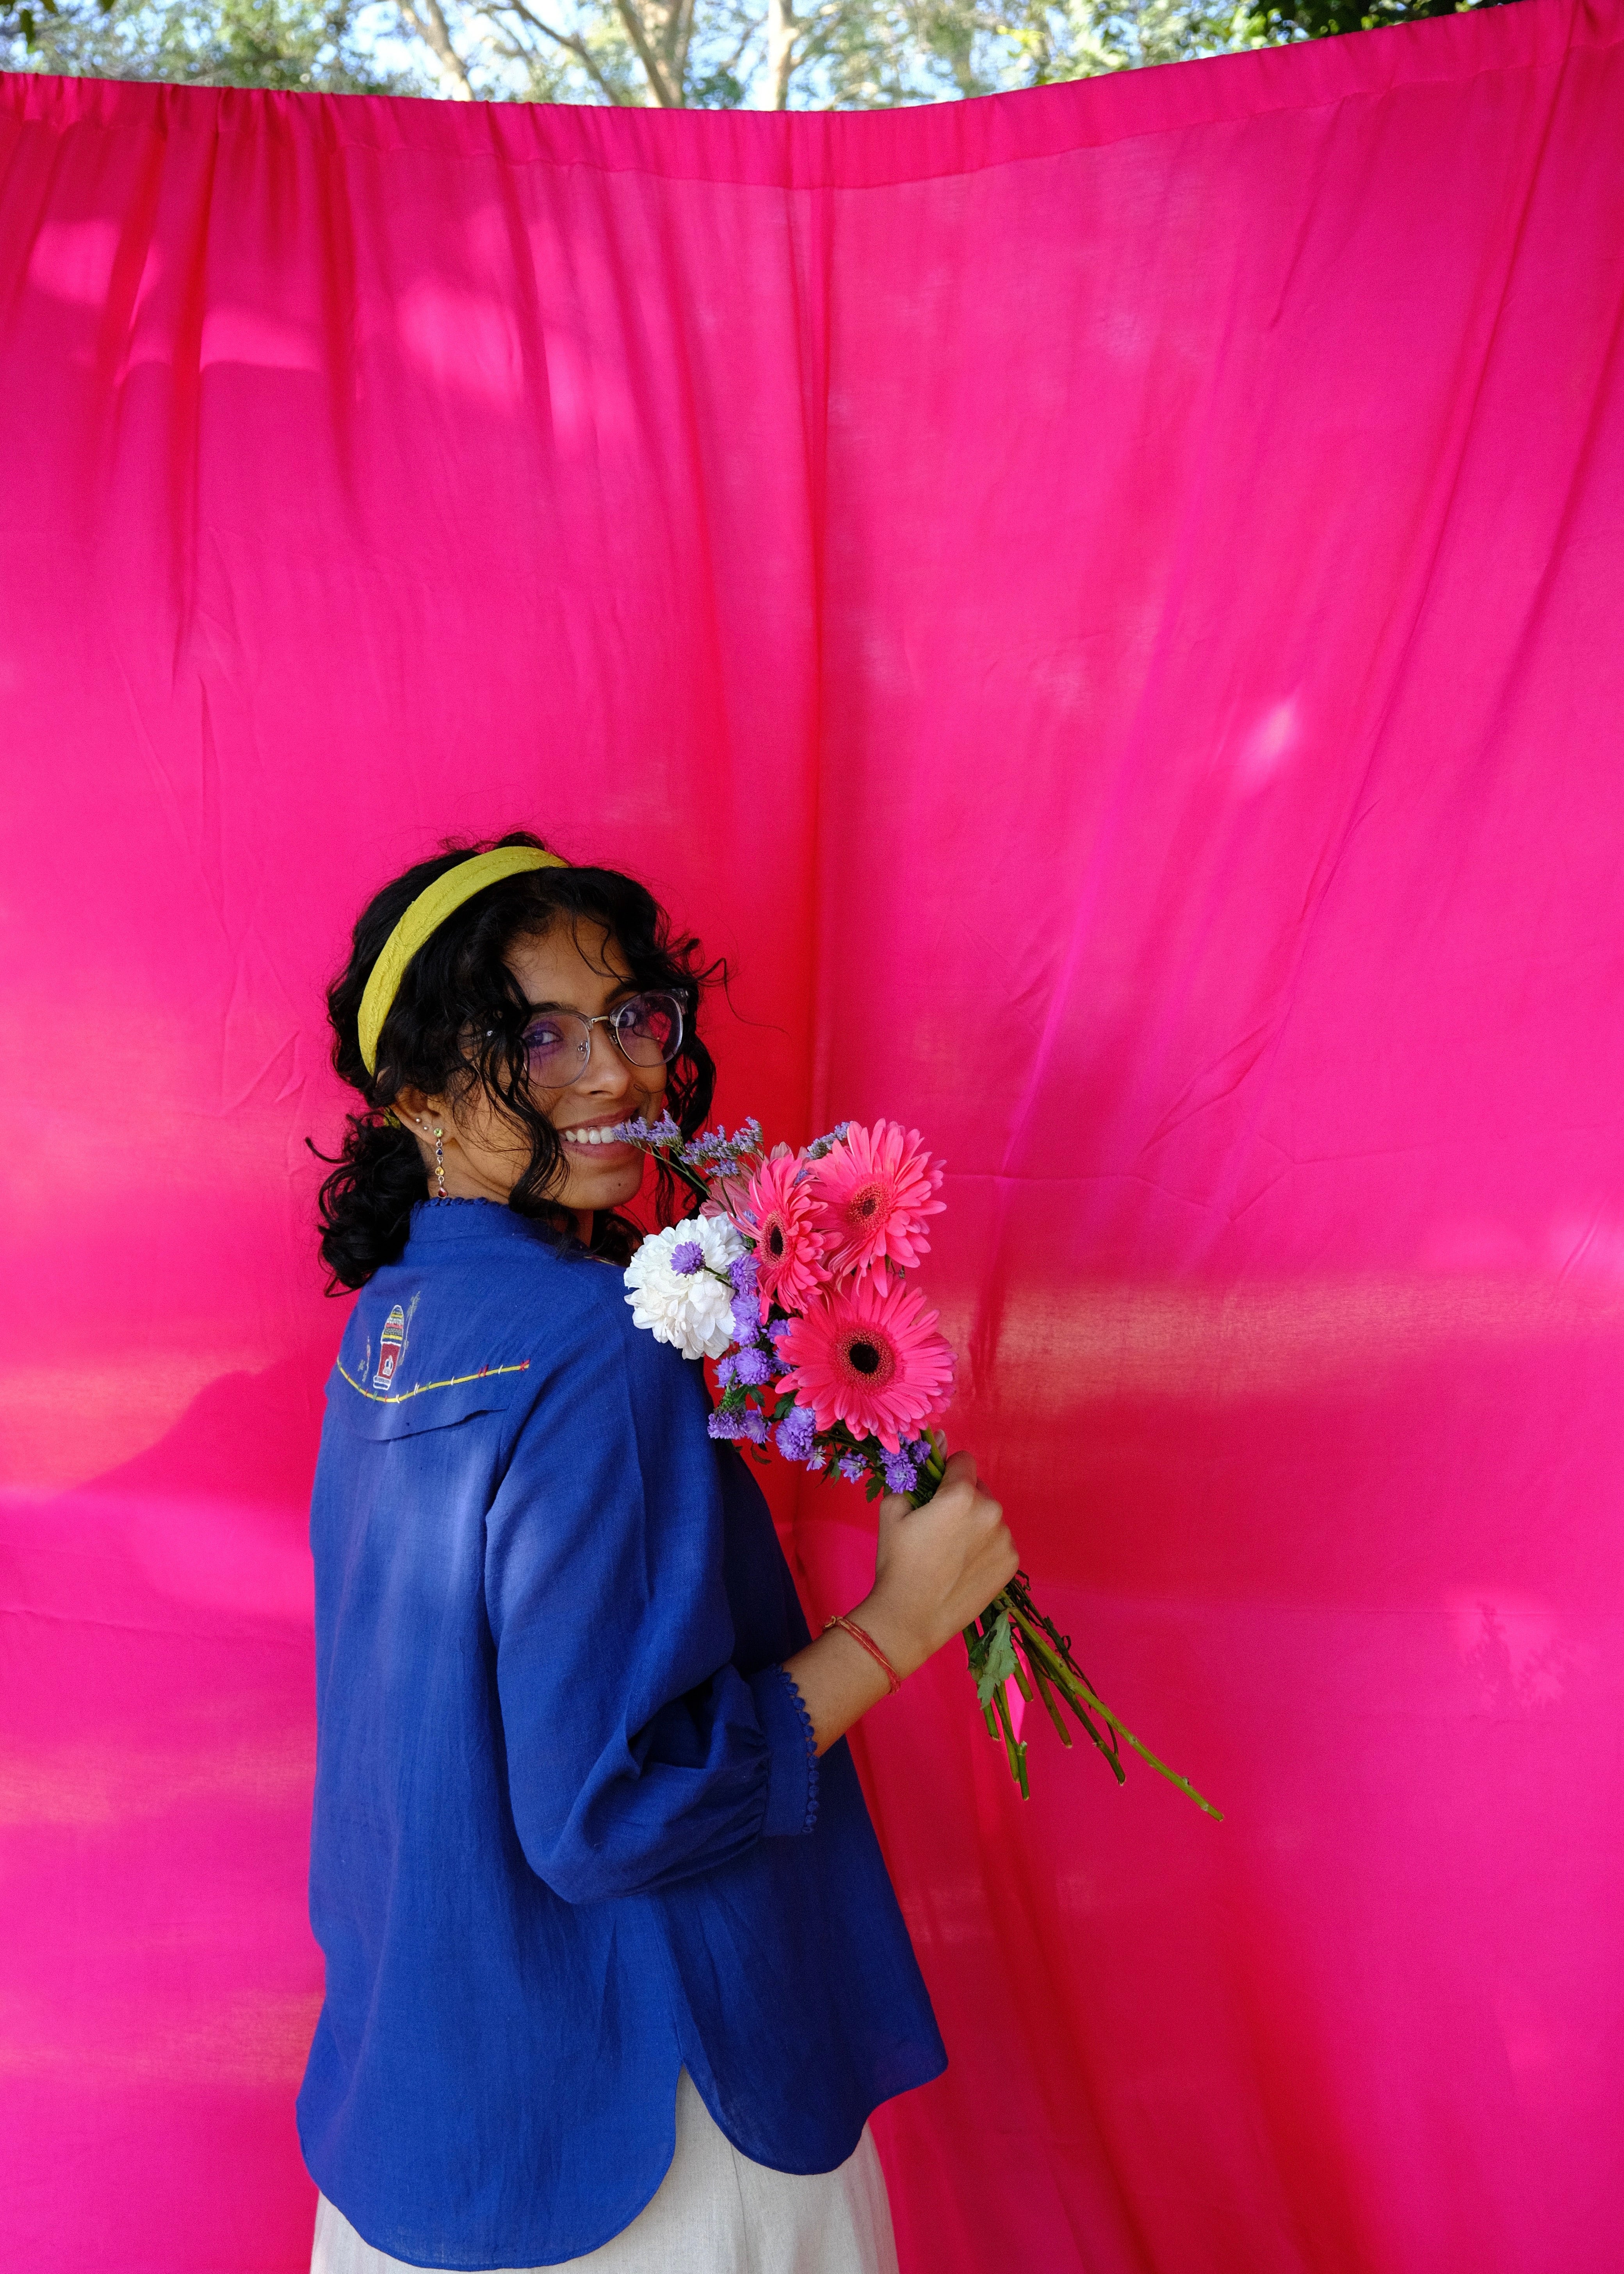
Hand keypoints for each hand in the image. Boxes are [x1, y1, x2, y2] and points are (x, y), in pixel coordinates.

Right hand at [857, 1449, 1018, 1679]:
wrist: (911, 1617)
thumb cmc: (897, 1562)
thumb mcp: (892, 1510)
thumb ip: (916, 1474)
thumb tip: (938, 1441)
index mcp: (961, 1495)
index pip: (964, 1460)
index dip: (947, 1472)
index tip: (936, 1490)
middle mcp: (990, 1512)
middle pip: (979, 1490)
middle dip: (962, 1499)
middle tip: (940, 1527)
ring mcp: (1005, 1539)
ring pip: (990, 1517)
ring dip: (975, 1524)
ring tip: (951, 1552)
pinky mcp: (1012, 1563)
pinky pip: (999, 1542)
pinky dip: (985, 1548)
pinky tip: (964, 1567)